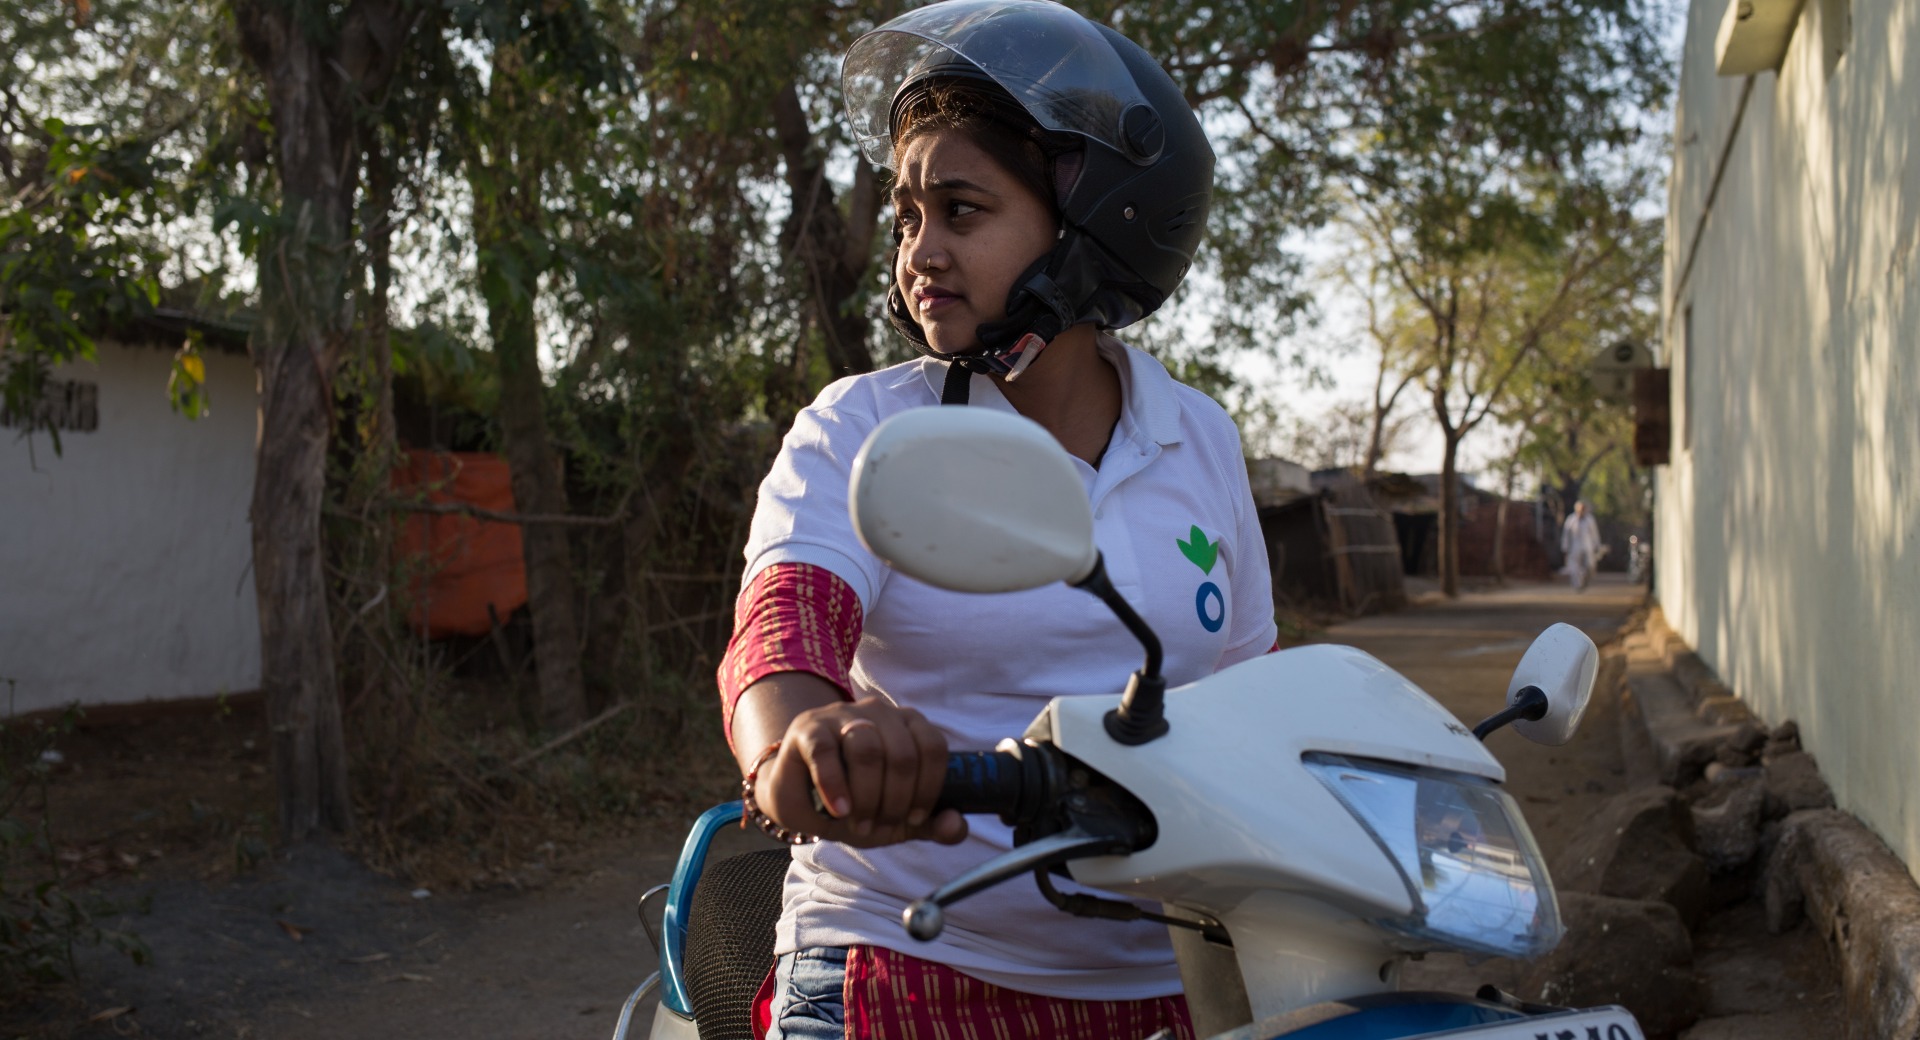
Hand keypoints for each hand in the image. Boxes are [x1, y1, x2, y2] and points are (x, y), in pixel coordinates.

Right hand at [755, 697, 965, 847]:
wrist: (798, 797)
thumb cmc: (853, 802)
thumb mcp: (894, 819)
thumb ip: (929, 824)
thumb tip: (957, 826)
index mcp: (907, 727)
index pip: (932, 747)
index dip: (929, 788)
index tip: (914, 819)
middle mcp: (879, 714)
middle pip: (902, 753)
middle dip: (895, 800)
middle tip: (880, 826)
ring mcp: (842, 716)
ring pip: (866, 747)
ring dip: (867, 795)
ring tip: (857, 821)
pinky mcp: (809, 728)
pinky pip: (825, 751)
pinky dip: (835, 784)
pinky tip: (838, 809)